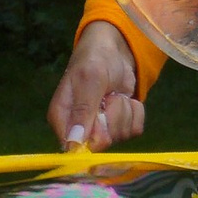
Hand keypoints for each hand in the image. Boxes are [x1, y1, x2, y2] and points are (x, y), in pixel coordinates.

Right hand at [47, 22, 144, 150]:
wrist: (115, 51)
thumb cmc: (95, 60)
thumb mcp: (89, 79)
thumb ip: (83, 110)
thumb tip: (73, 144)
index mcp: (62, 119)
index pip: (75, 146)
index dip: (93, 135)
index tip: (100, 114)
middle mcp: (79, 129)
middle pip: (103, 142)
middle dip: (112, 116)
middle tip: (107, 95)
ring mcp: (100, 129)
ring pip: (121, 135)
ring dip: (124, 110)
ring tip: (113, 93)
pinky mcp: (119, 125)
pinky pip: (135, 129)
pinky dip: (135, 111)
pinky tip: (124, 97)